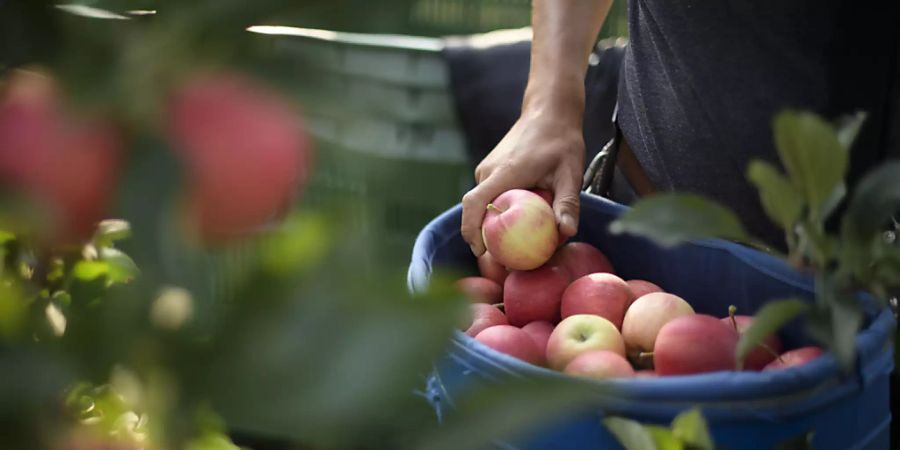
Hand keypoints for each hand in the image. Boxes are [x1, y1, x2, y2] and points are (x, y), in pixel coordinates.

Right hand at [461, 109, 584, 255]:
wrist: (549, 111)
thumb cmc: (561, 140)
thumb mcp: (570, 172)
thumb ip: (568, 203)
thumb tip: (566, 233)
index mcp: (504, 173)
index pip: (474, 204)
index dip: (471, 230)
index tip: (481, 252)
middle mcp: (488, 172)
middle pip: (477, 211)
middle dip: (486, 237)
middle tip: (507, 259)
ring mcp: (486, 169)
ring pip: (483, 204)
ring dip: (495, 223)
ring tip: (518, 241)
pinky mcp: (490, 169)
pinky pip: (489, 196)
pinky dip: (499, 210)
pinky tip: (520, 220)